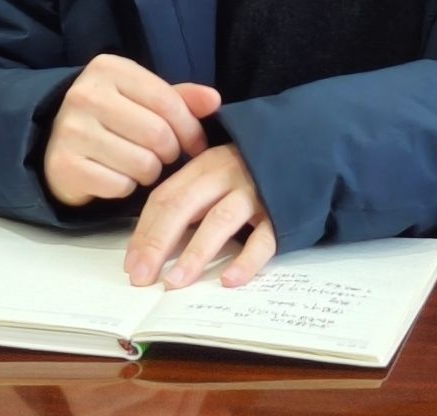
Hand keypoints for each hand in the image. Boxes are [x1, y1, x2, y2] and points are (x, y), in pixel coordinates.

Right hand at [42, 54, 220, 206]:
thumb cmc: (111, 118)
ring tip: (140, 164)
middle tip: (164, 156)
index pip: (168, 101)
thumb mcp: (142, 98)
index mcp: (108, 69)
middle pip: (158, 135)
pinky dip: (126, 186)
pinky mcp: (64, 165)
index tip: (196, 143)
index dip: (191, 128)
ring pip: (142, 163)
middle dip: (170, 152)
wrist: (55, 142)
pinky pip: (119, 185)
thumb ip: (179, 98)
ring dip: (150, 172)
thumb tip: (214, 100)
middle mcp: (85, 95)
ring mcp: (71, 130)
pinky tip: (116, 175)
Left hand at [125, 143, 276, 288]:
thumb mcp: (217, 173)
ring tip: (175, 283)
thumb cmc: (252, 172)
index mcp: (205, 165)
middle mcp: (227, 175)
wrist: (305, 152)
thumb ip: (189, 199)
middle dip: (158, 243)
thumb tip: (151, 245)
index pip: (166, 197)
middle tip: (142, 277)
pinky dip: (246, 261)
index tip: (131, 264)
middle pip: (184, 207)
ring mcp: (256, 193)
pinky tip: (229, 280)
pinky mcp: (282, 213)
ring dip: (194, 254)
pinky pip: (263, 239)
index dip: (145, 231)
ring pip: (220, 221)